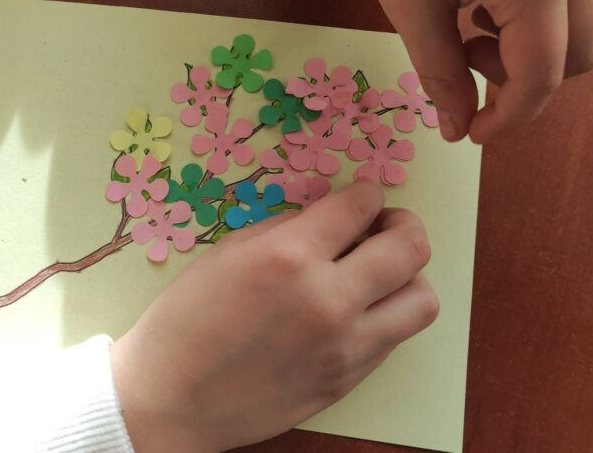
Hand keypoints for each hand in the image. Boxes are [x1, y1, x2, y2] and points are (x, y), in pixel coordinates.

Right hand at [110, 181, 438, 451]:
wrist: (170, 400)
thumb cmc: (184, 321)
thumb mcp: (227, 252)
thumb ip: (287, 229)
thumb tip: (329, 218)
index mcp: (291, 257)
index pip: (363, 205)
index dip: (367, 193)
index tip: (361, 198)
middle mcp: (329, 300)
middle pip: (412, 248)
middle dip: (402, 224)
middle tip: (381, 227)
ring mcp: (344, 346)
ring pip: (422, 299)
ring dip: (407, 277)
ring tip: (377, 275)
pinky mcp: (347, 380)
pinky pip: (394, 338)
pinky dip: (385, 315)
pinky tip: (354, 311)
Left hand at [331, 0, 592, 142]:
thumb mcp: (406, 1)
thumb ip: (440, 72)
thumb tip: (459, 127)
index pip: (541, 75)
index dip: (509, 118)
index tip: (473, 133)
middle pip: (583, 54)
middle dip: (526, 80)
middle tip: (465, 59)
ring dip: (548, 48)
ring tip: (478, 28)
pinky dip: (558, 13)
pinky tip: (499, 0)